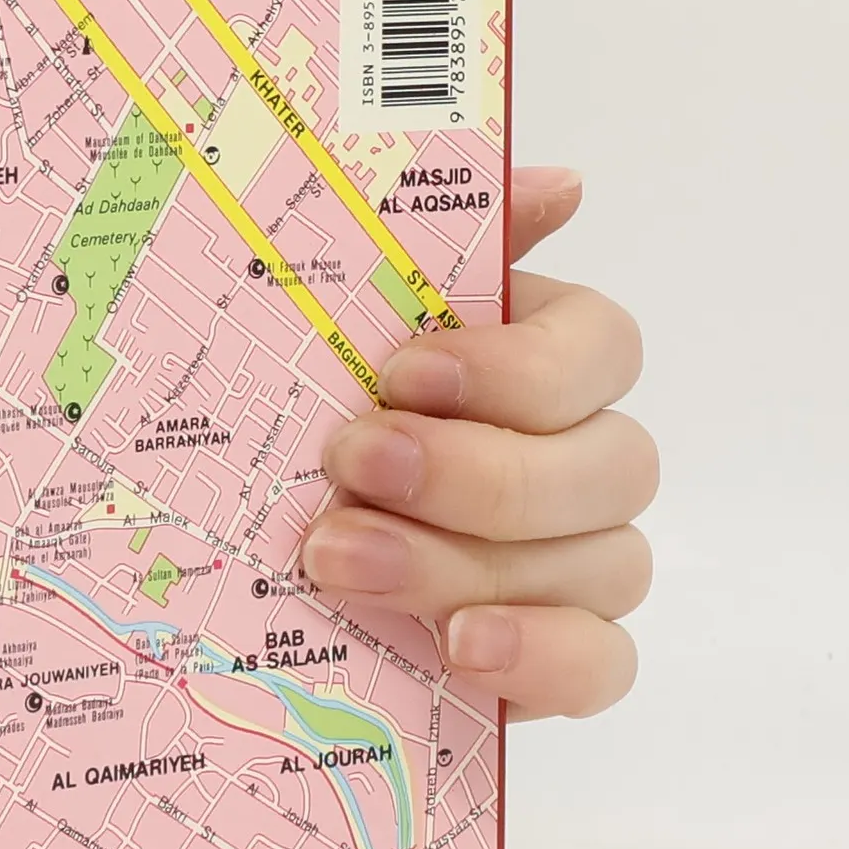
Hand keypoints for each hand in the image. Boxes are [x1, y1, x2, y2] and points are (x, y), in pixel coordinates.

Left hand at [301, 167, 654, 719]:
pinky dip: (540, 654)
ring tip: (340, 562)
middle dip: (479, 472)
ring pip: (605, 564)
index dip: (516, 367)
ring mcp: (580, 566)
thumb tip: (561, 183)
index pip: (602, 349)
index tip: (402, 372)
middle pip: (612, 464)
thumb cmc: (298, 417)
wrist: (236, 558)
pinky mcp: (557, 659)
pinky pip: (604, 664)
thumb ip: (436, 245)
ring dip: (468, 563)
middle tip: (352, 465)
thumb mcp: (332, 320)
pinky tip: (457, 645)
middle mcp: (582, 462)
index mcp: (544, 363)